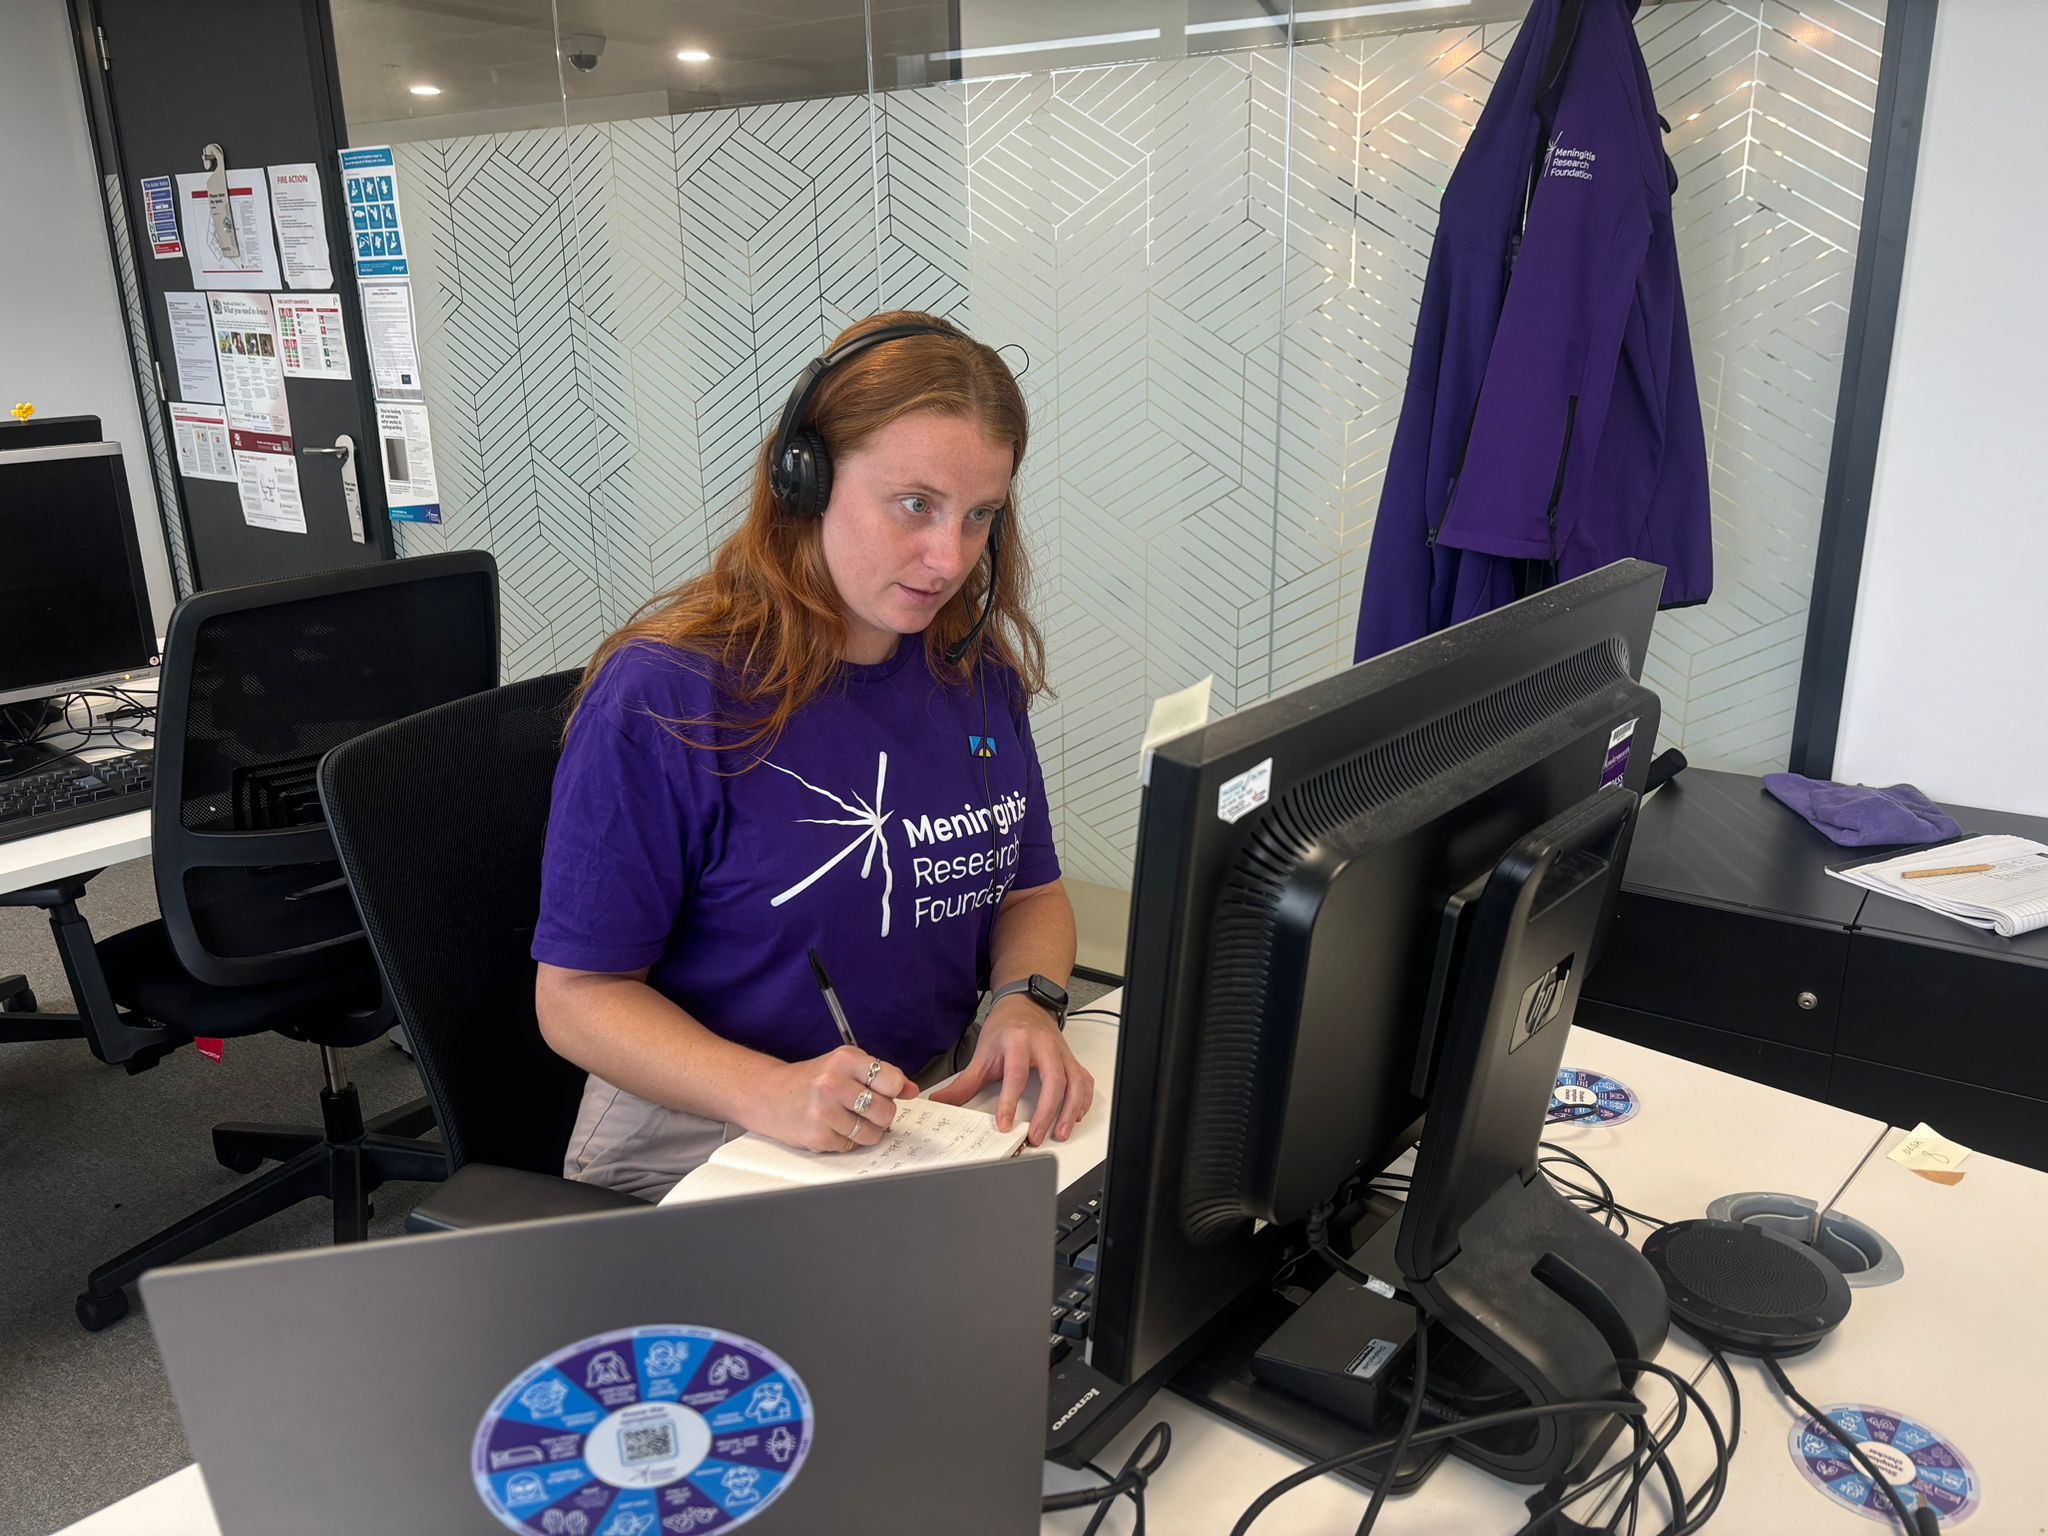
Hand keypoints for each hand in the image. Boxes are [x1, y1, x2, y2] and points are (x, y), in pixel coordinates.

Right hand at [749, 1046, 916, 1152]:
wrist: (769, 1095)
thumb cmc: (811, 1080)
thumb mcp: (846, 1066)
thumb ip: (881, 1075)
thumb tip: (912, 1090)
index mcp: (844, 1060)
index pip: (892, 1080)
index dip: (893, 1090)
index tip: (885, 1091)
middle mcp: (833, 1084)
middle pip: (886, 1111)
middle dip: (881, 1114)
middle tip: (866, 1108)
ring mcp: (824, 1112)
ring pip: (873, 1134)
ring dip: (867, 1130)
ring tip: (849, 1118)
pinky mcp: (818, 1137)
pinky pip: (853, 1146)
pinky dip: (848, 1140)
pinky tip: (833, 1127)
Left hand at [927, 997, 1093, 1145]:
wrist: (1024, 1005)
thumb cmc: (1004, 1029)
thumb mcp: (982, 1054)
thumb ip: (964, 1082)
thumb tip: (941, 1102)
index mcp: (1018, 1041)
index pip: (1016, 1074)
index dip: (1009, 1102)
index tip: (1004, 1124)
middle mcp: (1044, 1046)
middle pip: (1053, 1079)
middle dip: (1046, 1112)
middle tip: (1035, 1136)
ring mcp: (1061, 1053)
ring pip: (1074, 1082)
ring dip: (1069, 1111)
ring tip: (1059, 1133)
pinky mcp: (1072, 1059)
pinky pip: (1084, 1081)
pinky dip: (1082, 1101)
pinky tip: (1074, 1117)